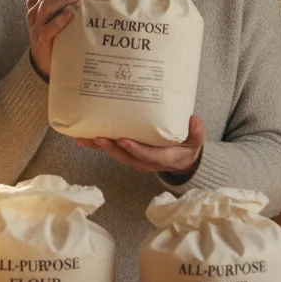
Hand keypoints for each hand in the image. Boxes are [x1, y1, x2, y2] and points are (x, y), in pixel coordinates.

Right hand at [26, 0, 98, 79]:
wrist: (48, 63)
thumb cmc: (59, 34)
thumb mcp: (63, 13)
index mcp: (38, 0)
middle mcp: (34, 11)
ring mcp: (35, 26)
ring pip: (47, 6)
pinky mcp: (40, 41)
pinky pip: (47, 29)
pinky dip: (59, 21)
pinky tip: (71, 15)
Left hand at [77, 115, 207, 175]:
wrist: (182, 160)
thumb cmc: (188, 147)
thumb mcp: (197, 141)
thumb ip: (197, 132)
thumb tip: (194, 120)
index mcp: (163, 158)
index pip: (148, 155)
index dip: (135, 149)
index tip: (123, 140)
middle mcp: (146, 161)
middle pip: (126, 157)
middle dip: (111, 148)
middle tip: (97, 138)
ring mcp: (135, 159)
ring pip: (116, 154)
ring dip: (100, 147)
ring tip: (83, 138)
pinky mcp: (128, 154)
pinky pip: (113, 150)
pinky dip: (99, 145)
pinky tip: (85, 137)